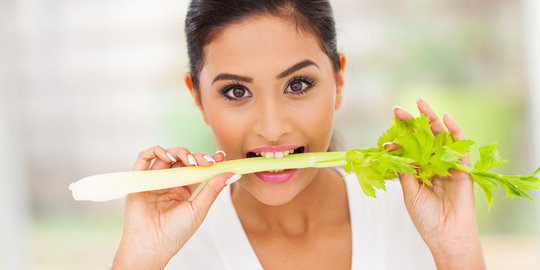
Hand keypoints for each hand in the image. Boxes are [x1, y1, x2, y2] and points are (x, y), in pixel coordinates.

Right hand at [111, 146, 238, 268]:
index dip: (207, 160)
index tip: (220, 156)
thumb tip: (231, 174)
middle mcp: (169, 183)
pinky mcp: (139, 180)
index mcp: (183, 190)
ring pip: (165, 156)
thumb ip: (213, 189)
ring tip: (188, 160)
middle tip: (206, 161)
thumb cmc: (174, 234)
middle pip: (182, 160)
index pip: (196, 169)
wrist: (152, 246)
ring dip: (179, 152)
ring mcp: (154, 181)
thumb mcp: (198, 209)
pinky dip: (155, 152)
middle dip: (196, 156)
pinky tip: (167, 157)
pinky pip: (144, 159)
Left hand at [388, 99, 484, 269]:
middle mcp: (432, 164)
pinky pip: (460, 145)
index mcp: (418, 170)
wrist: (446, 234)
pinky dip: (454, 130)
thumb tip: (392, 148)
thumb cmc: (426, 217)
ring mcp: (447, 164)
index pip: (407, 148)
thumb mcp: (410, 191)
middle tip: (397, 109)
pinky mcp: (463, 167)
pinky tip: (445, 116)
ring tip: (420, 104)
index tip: (385, 135)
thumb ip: (404, 169)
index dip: (397, 139)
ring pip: (439, 137)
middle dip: (411, 123)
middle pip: (422, 138)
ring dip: (430, 119)